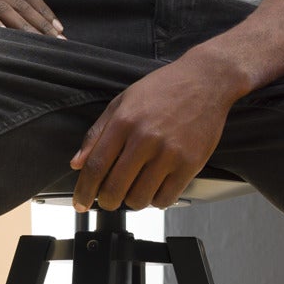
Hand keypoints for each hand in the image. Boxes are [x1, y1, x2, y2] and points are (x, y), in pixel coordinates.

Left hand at [68, 55, 239, 211]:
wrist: (206, 80)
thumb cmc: (164, 88)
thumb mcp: (122, 101)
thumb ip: (97, 133)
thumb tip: (77, 163)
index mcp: (124, 122)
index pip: (95, 167)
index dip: (84, 191)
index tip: (81, 203)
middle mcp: (145, 139)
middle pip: (115, 189)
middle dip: (107, 201)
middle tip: (109, 199)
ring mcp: (169, 153)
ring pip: (140, 199)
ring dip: (132, 201)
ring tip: (135, 189)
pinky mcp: (190, 164)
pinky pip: (166, 198)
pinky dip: (156, 200)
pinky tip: (155, 187)